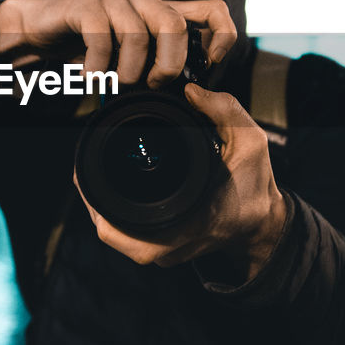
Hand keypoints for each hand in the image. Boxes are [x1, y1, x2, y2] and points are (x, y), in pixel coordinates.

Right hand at [0, 0, 236, 87]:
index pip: (214, 10)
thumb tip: (190, 89)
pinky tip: (90, 76)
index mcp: (163, 10)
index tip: (208, 67)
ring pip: (138, 34)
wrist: (41, 32)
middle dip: (167, 65)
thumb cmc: (91, 48)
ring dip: (128, 71)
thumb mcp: (132, 57)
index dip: (222, 37)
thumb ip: (159, 62)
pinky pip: (101, 36)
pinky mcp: (86, 5)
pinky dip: (98, 65)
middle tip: (150, 84)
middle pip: (175, 26)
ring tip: (115, 83)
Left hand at [74, 83, 288, 281]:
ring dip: (98, 202)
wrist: (262, 223)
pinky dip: (112, 209)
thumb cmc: (254, 188)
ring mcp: (162, 252)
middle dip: (90, 193)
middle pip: (107, 228)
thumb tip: (191, 92)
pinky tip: (107, 182)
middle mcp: (167, 248)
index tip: (85, 165)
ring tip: (91, 167)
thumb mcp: (250, 144)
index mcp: (183, 227)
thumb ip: (225, 111)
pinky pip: (125, 232)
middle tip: (82, 159)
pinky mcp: (161, 247)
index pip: (118, 226)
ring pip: (113, 232)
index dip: (94, 196)